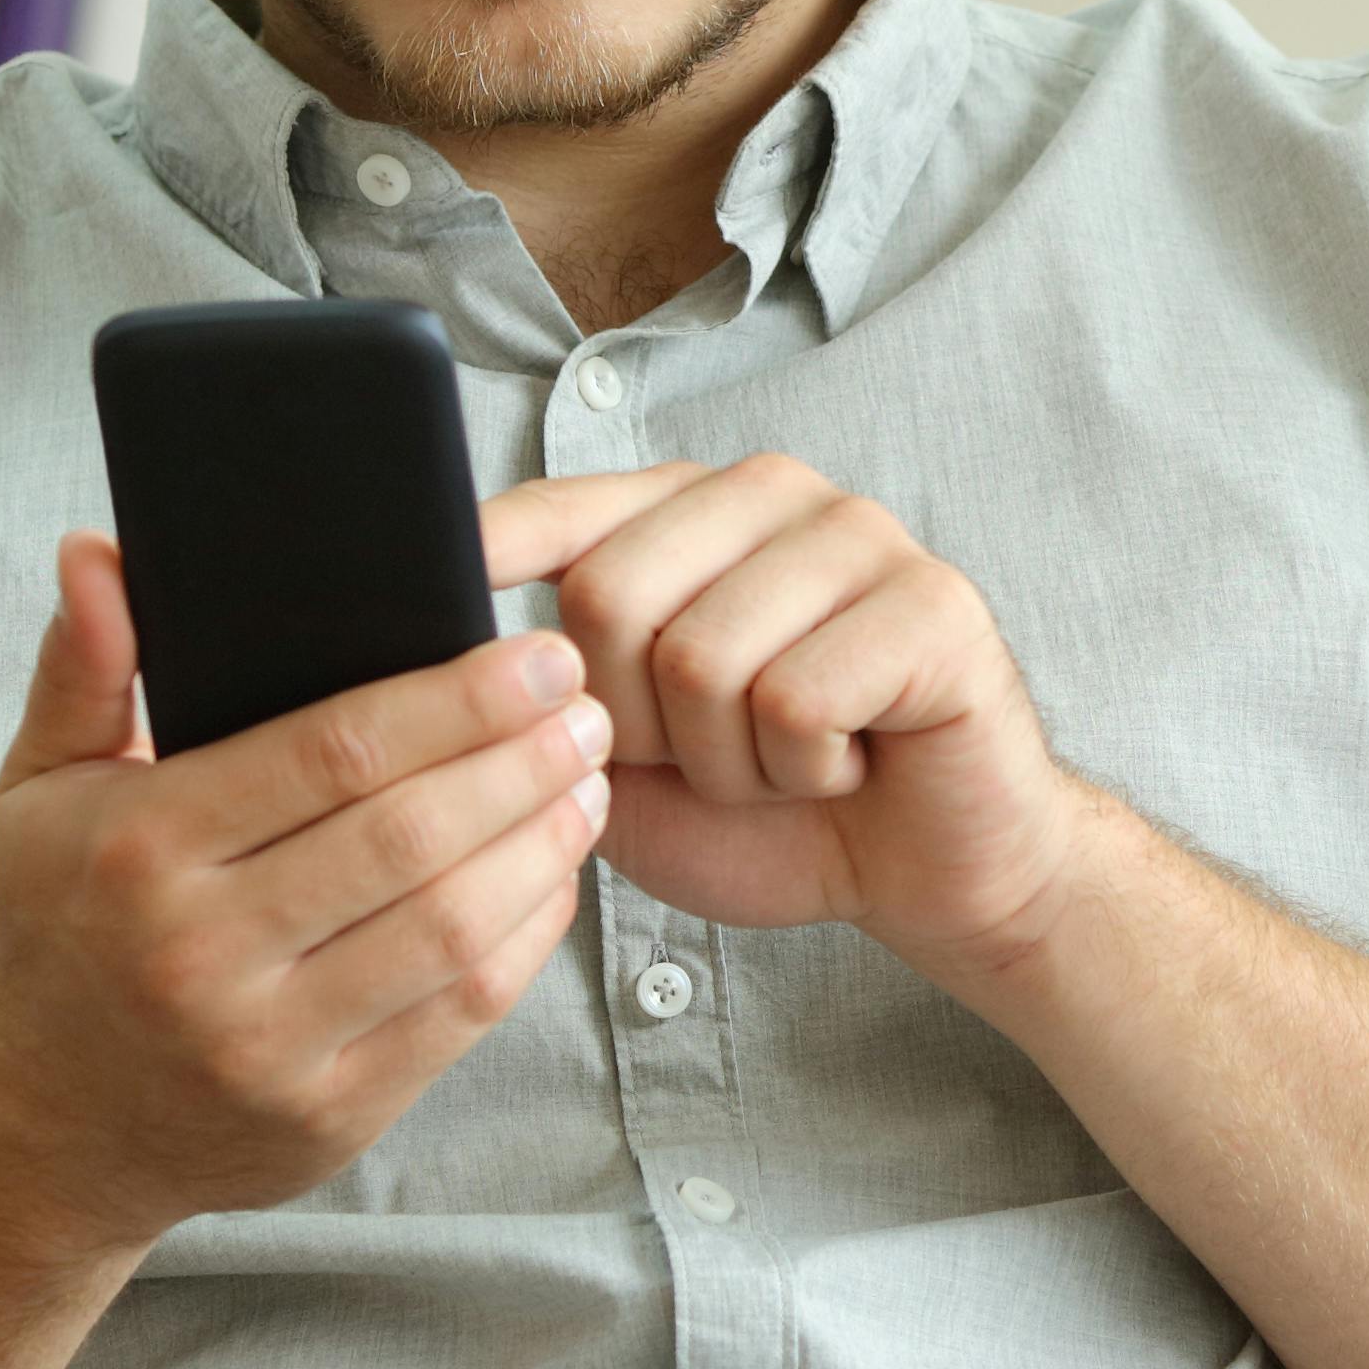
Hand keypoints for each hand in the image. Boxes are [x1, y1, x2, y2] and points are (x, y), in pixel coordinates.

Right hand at [0, 534, 613, 1253]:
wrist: (51, 1126)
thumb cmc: (66, 924)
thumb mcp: (42, 787)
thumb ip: (84, 664)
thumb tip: (96, 550)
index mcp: (143, 850)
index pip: (329, 753)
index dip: (453, 700)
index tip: (537, 654)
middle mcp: (202, 954)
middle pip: (406, 837)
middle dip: (518, 760)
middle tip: (586, 706)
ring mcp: (269, 1048)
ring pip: (448, 929)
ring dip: (540, 844)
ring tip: (589, 779)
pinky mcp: (329, 1116)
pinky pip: (458, 1014)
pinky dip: (526, 935)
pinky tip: (555, 873)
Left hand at [480, 458, 1093, 969]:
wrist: (923, 874)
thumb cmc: (773, 812)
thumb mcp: (627, 767)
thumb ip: (552, 706)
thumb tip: (455, 666)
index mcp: (689, 513)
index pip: (565, 508)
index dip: (494, 539)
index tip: (436, 562)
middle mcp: (770, 494)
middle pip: (610, 597)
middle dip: (636, 727)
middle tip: (714, 758)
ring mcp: (859, 534)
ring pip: (704, 660)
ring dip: (732, 764)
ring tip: (786, 763)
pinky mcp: (932, 601)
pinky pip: (799, 700)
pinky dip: (805, 771)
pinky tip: (848, 763)